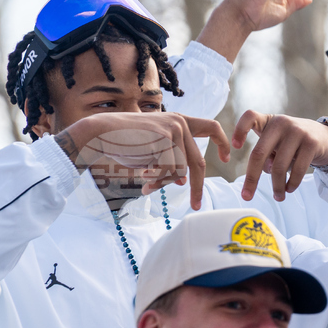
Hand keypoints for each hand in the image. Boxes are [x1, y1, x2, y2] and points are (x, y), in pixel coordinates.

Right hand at [58, 112, 230, 210]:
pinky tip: (143, 176)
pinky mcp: (166, 138)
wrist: (102, 133)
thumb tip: (183, 181)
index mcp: (180, 122)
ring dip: (163, 182)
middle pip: (197, 162)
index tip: (226, 158)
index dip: (222, 142)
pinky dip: (157, 179)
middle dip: (196, 187)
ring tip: (147, 183)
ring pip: (181, 170)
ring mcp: (174, 129)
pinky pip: (170, 169)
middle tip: (197, 205)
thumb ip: (171, 161)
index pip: (211, 127)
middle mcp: (180, 123)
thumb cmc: (126, 143)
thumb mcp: (154, 152)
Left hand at [232, 111, 327, 201]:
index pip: (250, 117)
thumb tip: (265, 170)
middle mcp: (281, 123)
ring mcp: (297, 132)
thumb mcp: (278, 142)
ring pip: (278, 166)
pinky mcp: (311, 143)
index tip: (235, 147)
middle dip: (251, 178)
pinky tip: (289, 189)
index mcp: (269, 121)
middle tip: (246, 196)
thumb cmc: (293, 142)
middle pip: (259, 153)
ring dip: (277, 186)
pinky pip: (297, 169)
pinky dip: (291, 183)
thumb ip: (267, 154)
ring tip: (278, 196)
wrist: (325, 137)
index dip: (239, 130)